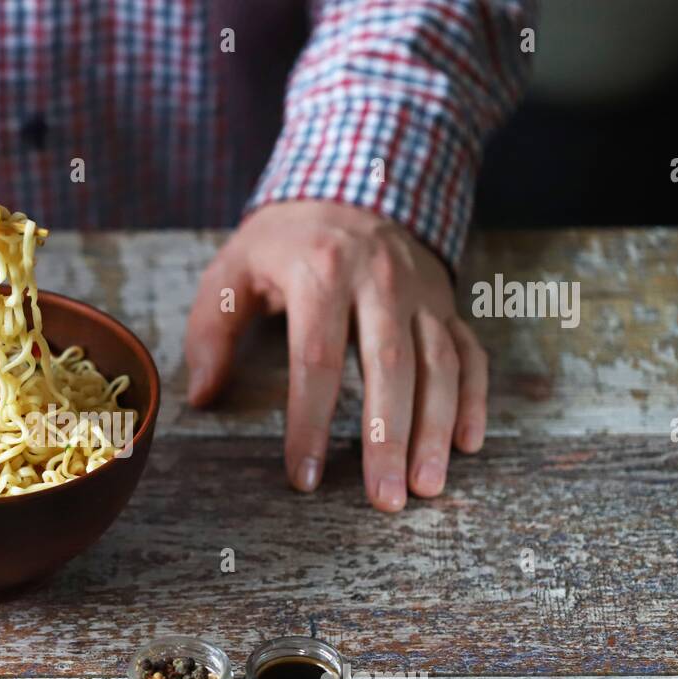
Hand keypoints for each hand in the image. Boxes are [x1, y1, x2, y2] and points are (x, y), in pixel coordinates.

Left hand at [186, 201, 487, 512]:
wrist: (355, 178)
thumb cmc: (284, 242)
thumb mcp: (233, 269)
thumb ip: (211, 330)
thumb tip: (203, 396)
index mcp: (321, 272)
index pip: (317, 360)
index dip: (310, 423)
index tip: (305, 478)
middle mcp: (381, 280)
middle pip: (389, 369)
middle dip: (387, 439)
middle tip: (385, 500)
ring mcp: (422, 292)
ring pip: (439, 366)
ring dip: (435, 431)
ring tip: (426, 486)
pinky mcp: (447, 303)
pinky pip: (469, 353)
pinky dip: (474, 399)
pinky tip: (467, 445)